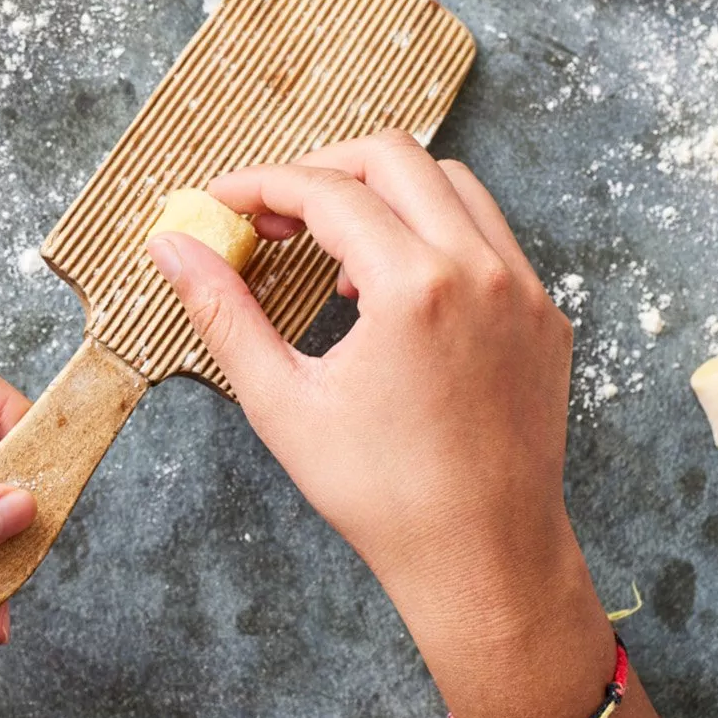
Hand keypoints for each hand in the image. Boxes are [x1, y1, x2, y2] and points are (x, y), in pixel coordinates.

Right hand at [147, 132, 685, 717]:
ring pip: (449, 181)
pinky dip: (433, 227)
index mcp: (414, 288)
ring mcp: (523, 287)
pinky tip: (392, 280)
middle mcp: (479, 270)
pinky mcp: (545, 312)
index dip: (261, 184)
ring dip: (383, 190)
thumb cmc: (382, 496)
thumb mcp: (282, 402)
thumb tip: (172, 248)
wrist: (486, 561)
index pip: (326, 190)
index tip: (224, 200)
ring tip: (333, 244)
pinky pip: (487, 231)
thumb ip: (222, 312)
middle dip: (322, 168)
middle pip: (392, 155)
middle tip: (275, 211)